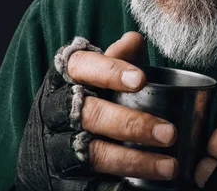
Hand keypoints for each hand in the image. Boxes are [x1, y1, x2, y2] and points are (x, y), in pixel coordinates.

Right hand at [69, 32, 177, 179]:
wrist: (47, 137)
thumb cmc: (86, 95)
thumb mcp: (97, 73)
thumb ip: (119, 57)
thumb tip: (134, 39)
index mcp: (66, 77)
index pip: (82, 67)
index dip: (110, 71)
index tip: (141, 79)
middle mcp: (57, 109)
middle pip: (91, 115)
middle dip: (132, 125)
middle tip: (169, 133)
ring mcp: (57, 144)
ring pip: (93, 153)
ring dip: (134, 160)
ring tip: (169, 166)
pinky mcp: (61, 175)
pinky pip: (88, 184)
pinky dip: (115, 186)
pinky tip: (142, 186)